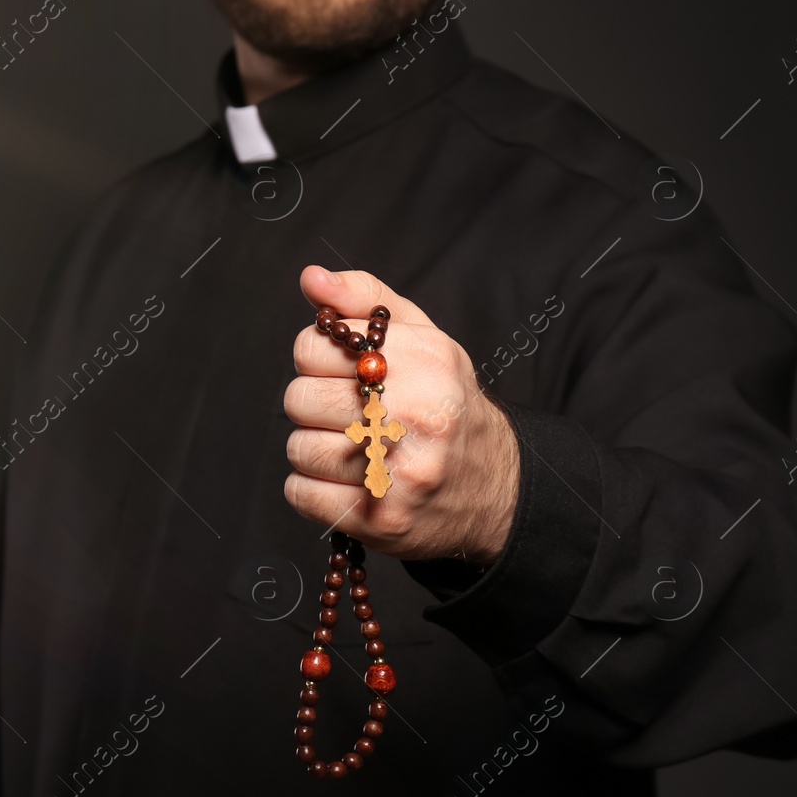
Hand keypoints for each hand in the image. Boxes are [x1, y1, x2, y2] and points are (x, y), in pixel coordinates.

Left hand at [282, 267, 520, 565]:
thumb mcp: (422, 337)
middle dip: (312, 406)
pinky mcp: (382, 518)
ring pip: (299, 448)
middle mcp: (415, 414)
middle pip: (300, 399)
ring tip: (348, 448)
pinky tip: (343, 479)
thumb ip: (365, 299)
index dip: (315, 359)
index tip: (337, 372)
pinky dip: (310, 488)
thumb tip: (311, 278)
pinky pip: (301, 493)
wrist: (497, 485)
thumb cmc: (445, 403)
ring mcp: (400, 471)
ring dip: (312, 449)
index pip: (314, 347)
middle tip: (345, 414)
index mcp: (424, 361)